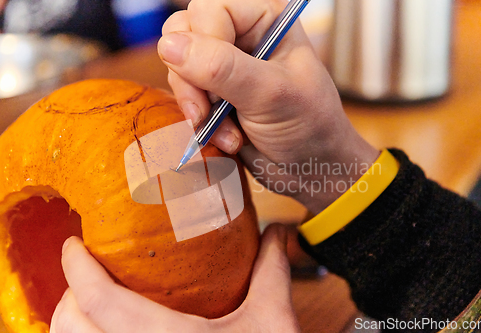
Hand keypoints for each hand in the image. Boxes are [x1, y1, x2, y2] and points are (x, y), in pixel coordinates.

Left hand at [50, 224, 299, 332]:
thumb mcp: (271, 321)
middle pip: (70, 326)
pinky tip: (106, 332)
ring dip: (72, 322)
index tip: (75, 244)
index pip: (100, 301)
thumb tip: (277, 231)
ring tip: (91, 302)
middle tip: (88, 270)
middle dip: (69, 292)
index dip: (77, 268)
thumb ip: (270, 271)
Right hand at [157, 0, 378, 213]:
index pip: (209, 10)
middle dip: (194, 80)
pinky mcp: (213, 93)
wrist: (311, 168)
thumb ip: (223, 69)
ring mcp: (223, 65)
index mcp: (264, 18)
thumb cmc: (309, 126)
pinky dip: (198, 121)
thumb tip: (169, 45)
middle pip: (184, 35)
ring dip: (197, 107)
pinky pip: (183, 95)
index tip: (219, 88)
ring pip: (178, 66)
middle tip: (212, 112)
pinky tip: (225, 139)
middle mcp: (241, 34)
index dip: (205, 46)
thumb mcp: (270, 94)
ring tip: (229, 135)